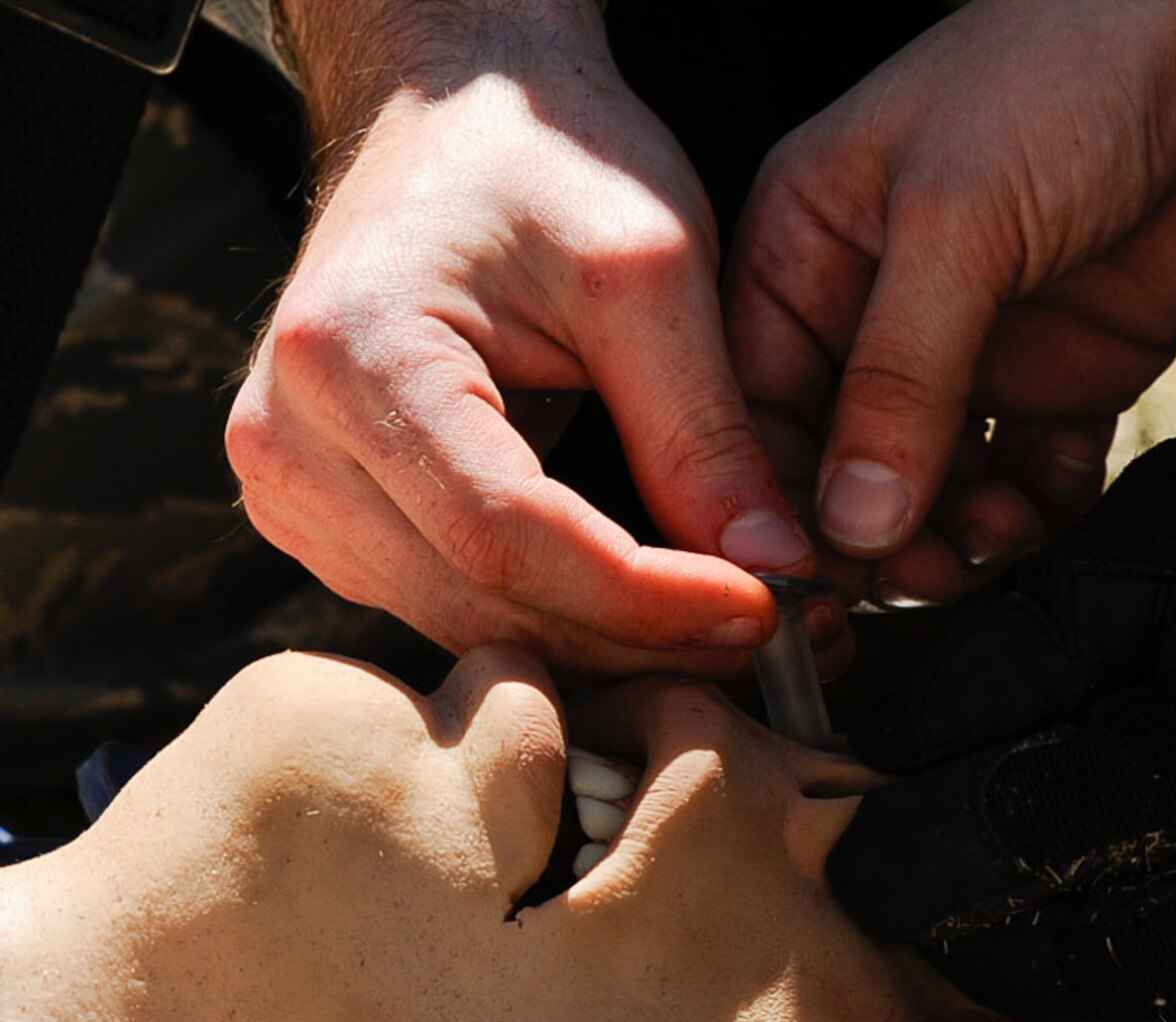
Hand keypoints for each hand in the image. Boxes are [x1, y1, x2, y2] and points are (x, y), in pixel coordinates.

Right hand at [228, 6, 819, 674]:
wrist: (455, 114)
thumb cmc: (544, 160)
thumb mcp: (649, 269)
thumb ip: (704, 428)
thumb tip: (772, 571)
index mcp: (353, 355)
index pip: (508, 534)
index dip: (646, 596)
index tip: (765, 608)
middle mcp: (291, 439)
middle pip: (484, 597)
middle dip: (641, 636)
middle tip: (776, 635)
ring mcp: (294, 488)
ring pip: (470, 622)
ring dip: (608, 645)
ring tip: (729, 627)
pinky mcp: (327, 515)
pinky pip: (451, 604)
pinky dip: (559, 620)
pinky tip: (650, 611)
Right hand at [725, 0, 1175, 607]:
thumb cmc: (1064, 81)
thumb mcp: (955, 223)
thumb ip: (899, 380)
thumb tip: (852, 526)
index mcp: (806, 248)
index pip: (754, 403)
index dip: (777, 497)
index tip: (818, 572)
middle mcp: (876, 310)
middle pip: (842, 468)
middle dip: (879, 530)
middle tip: (930, 566)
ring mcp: (972, 350)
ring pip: (936, 490)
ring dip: (965, 530)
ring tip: (1005, 525)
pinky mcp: (1062, 378)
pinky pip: (1030, 482)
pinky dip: (1043, 507)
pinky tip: (1061, 489)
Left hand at [826, 278, 1175, 1021]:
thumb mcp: (1171, 522)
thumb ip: (1019, 644)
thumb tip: (877, 747)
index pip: (1059, 838)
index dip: (931, 861)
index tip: (854, 858)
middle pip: (1129, 959)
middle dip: (993, 938)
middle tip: (922, 897)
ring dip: (1093, 974)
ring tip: (1023, 909)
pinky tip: (1160, 914)